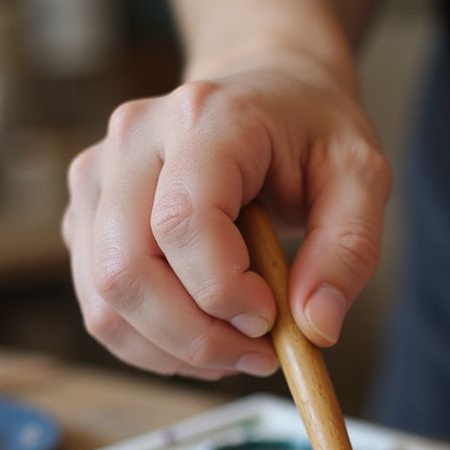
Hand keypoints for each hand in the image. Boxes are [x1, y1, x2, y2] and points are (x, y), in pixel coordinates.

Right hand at [63, 59, 389, 379]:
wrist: (267, 96)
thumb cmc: (312, 135)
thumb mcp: (361, 178)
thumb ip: (348, 251)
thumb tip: (316, 328)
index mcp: (205, 117)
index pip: (182, 222)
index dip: (224, 291)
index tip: (273, 317)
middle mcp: (132, 141)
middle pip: (127, 271)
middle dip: (196, 338)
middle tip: (260, 354)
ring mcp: (99, 180)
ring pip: (105, 301)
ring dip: (174, 352)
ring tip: (237, 350)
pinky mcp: (88, 219)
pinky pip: (101, 310)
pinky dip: (153, 346)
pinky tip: (204, 337)